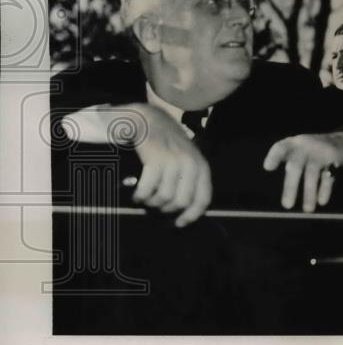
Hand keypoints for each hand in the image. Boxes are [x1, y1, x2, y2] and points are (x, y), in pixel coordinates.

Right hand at [67, 103, 212, 226]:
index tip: (179, 224)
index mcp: (201, 167)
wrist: (151, 120)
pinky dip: (140, 197)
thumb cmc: (168, 145)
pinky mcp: (156, 160)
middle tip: (155, 206)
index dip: (192, 216)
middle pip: (181, 202)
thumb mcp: (186, 160)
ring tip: (146, 198)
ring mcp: (174, 161)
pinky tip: (137, 194)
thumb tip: (182, 213)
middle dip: (166, 209)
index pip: (203, 199)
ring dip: (151, 203)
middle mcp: (191, 164)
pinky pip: (147, 191)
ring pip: (163, 198)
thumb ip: (188, 181)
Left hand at [262, 131, 342, 211]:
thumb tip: (271, 174)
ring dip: (309, 193)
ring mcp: (320, 152)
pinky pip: (327, 176)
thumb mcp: (299, 149)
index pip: (281, 147)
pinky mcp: (334, 159)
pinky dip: (325, 190)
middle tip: (287, 206)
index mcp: (294, 144)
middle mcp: (305, 146)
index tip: (268, 168)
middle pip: (296, 166)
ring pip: (312, 174)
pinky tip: (322, 201)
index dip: (274, 156)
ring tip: (307, 210)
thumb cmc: (313, 150)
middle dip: (291, 186)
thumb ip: (286, 160)